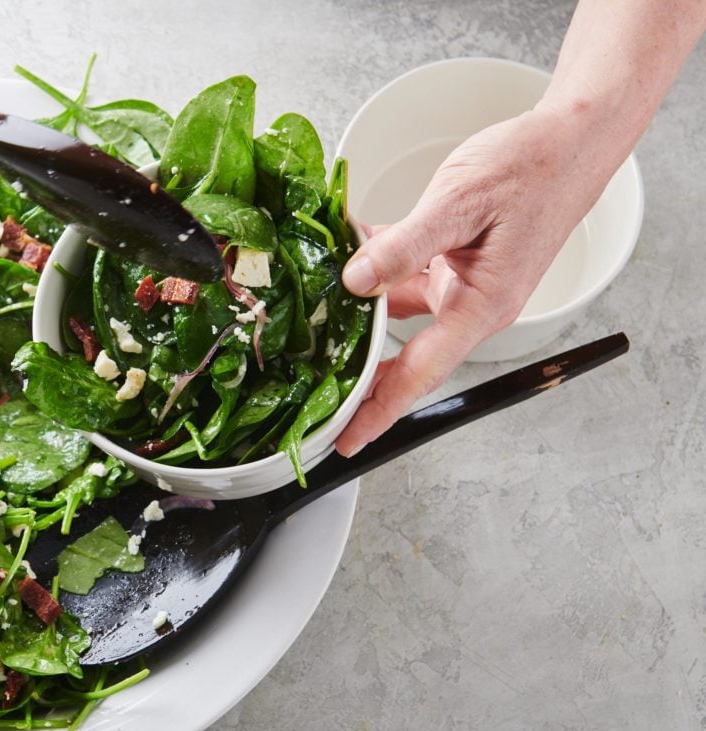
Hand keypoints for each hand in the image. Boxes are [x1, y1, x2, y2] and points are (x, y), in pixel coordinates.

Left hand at [334, 105, 611, 455]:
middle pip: (404, 355)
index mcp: (482, 306)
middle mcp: (472, 305)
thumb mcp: (458, 202)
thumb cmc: (532, 168)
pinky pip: (403, 275)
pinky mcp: (455, 262)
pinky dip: (373, 269)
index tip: (347, 441)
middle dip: (358, 374)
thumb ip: (404, 244)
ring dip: (357, 315)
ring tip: (310, 325)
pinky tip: (342, 255)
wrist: (570, 139)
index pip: (420, 374)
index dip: (379, 410)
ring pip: (396, 313)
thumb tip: (356, 281)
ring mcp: (463, 285)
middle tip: (310, 394)